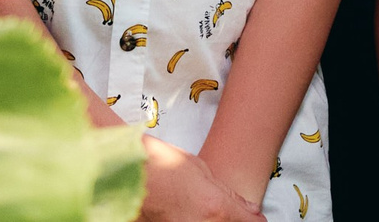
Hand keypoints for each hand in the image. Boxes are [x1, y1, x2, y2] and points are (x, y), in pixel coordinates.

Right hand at [140, 138, 264, 221]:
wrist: (123, 170)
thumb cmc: (158, 163)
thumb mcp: (199, 169)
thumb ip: (227, 194)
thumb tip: (248, 209)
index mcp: (216, 209)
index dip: (254, 219)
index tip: (255, 217)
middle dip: (231, 219)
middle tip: (222, 209)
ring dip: (211, 220)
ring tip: (199, 208)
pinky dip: (193, 221)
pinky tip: (188, 214)